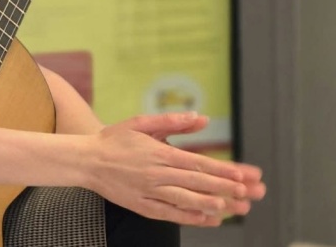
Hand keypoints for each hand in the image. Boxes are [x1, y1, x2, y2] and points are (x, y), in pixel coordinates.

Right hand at [88, 114, 266, 226]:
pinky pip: (171, 214)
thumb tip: (201, 117)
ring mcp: (150, 192)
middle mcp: (157, 174)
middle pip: (198, 182)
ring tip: (235, 208)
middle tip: (249, 193)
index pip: (198, 162)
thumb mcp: (142, 122)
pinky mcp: (143, 206)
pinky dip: (191, 217)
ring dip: (213, 204)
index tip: (243, 174)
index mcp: (160, 153)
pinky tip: (208, 218)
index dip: (222, 170)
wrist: (86, 160)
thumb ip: (173, 121)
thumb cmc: (115, 140)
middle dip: (226, 187)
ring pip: (187, 200)